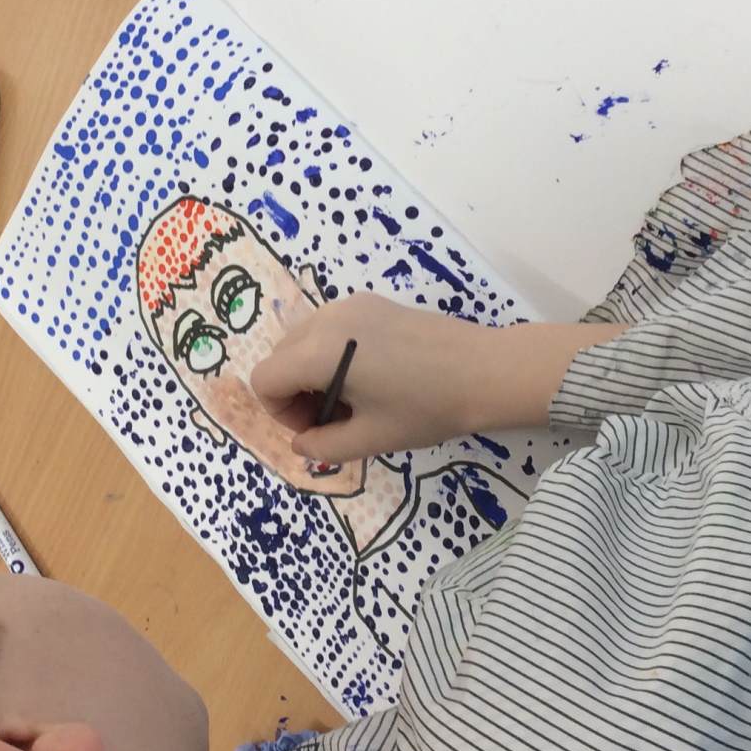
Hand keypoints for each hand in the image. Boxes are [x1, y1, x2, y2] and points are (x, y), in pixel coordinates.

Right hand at [250, 294, 503, 464]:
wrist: (485, 370)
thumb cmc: (426, 408)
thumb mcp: (371, 439)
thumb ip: (323, 448)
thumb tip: (302, 443)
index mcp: (319, 352)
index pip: (265, 380)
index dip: (280, 413)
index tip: (318, 429)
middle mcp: (326, 318)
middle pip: (280, 356)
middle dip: (295, 393)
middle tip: (335, 421)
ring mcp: (350, 304)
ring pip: (303, 341)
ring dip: (312, 373)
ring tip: (354, 400)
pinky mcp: (372, 302)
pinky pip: (330, 328)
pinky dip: (332, 354)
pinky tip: (372, 376)